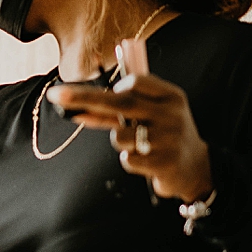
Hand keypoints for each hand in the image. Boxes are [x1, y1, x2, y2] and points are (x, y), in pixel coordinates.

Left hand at [45, 74, 211, 202]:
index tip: (98, 93)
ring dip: (120, 141)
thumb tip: (78, 104)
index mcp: (170, 96)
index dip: (114, 88)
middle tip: (56, 94)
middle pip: (119, 102)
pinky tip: (146, 161)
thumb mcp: (155, 112)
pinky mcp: (163, 163)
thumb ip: (122, 105)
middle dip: (84, 98)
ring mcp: (168, 139)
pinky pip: (127, 159)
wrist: (195, 168)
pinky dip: (130, 160)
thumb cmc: (164, 134)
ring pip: (119, 136)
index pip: (135, 82)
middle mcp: (171, 114)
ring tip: (139, 145)